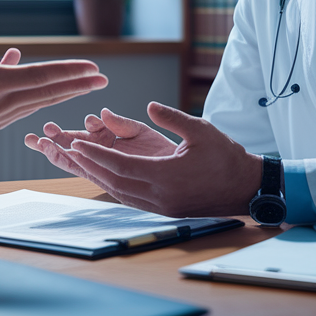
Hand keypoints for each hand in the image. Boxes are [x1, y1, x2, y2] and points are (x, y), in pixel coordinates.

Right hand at [0, 0, 107, 153]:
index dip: (70, 72)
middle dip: (79, 87)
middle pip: (48, 94)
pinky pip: (24, 107)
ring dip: (64, 94)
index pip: (41, 76)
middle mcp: (1, 105)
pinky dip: (39, 96)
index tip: (93, 68)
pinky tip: (43, 84)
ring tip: (85, 86)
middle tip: (104, 80)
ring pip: (39, 103)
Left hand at [26, 101, 261, 217]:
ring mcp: (162, 207)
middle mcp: (159, 197)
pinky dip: (116, 186)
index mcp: (165, 177)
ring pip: (120, 193)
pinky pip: (132, 199)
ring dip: (99, 178)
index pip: (119, 166)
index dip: (95, 154)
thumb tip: (148, 106)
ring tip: (81, 163)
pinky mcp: (166, 210)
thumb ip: (171, 117)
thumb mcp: (200, 130)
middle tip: (68, 152)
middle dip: (89, 166)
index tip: (75, 142)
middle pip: (113, 182)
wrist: (247, 187)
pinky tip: (107, 176)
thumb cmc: (226, 157)